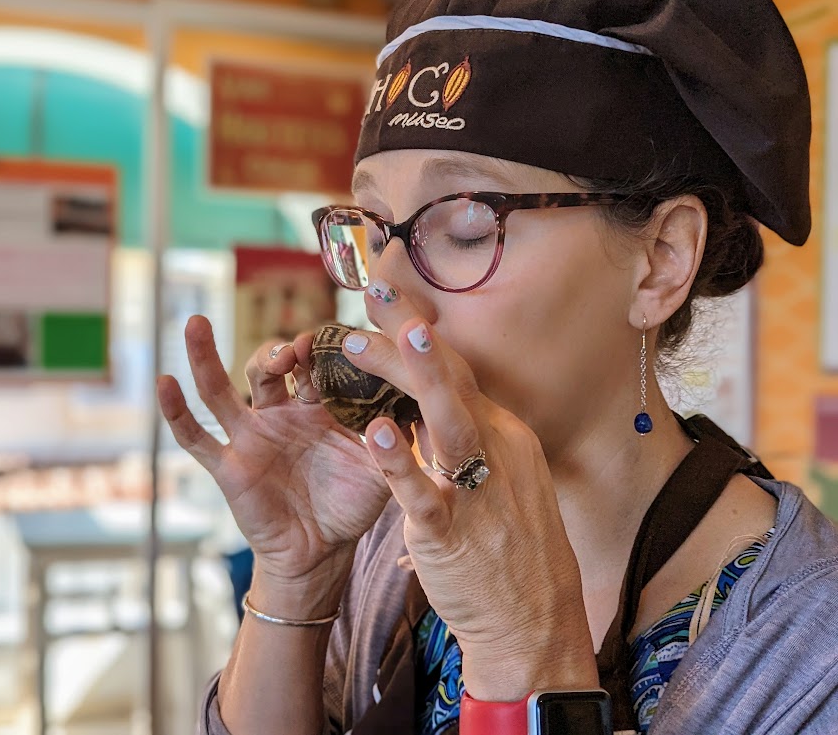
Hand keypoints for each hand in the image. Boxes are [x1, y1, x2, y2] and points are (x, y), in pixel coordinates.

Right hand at [157, 316, 393, 593]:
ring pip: (219, 390)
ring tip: (195, 323)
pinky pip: (197, 438)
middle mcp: (278, 415)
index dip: (317, 347)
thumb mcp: (381, 465)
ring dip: (205, 356)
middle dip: (275, 351)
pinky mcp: (229, 466)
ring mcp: (249, 438)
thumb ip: (400, 434)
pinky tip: (166, 383)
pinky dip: (177, 413)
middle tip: (293, 350)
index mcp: (314, 408)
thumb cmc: (350, 504)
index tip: (334, 339)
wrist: (321, 553)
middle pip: (265, 368)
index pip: (311, 363)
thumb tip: (431, 399)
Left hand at [346, 309, 597, 699]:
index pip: (460, 374)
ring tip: (389, 335)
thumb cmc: (511, 550)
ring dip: (419, 375)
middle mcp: (497, 451)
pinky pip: (424, 491)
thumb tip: (424, 405)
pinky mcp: (452, 533)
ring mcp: (477, 490)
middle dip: (412, 334)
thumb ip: (465, 441)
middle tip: (377, 290)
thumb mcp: (499, 481)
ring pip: (448, 421)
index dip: (422, 335)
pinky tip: (376, 431)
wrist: (534, 620)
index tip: (392, 301)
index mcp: (505, 436)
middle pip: (453, 382)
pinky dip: (399, 460)